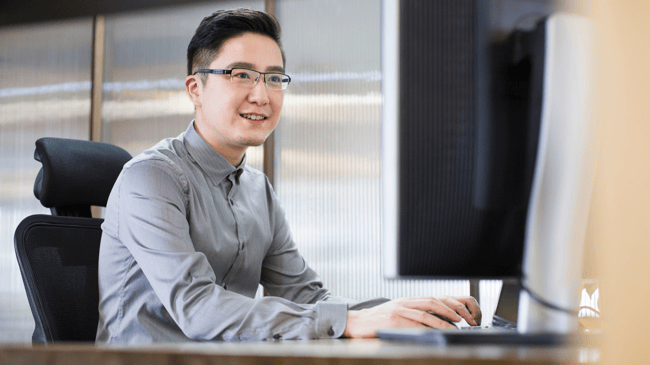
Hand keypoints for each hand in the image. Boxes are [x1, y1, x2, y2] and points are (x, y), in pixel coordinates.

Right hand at [342, 296, 480, 338]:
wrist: (357, 322)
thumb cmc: (377, 319)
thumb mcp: (396, 311)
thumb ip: (411, 312)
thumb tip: (432, 319)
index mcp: (406, 300)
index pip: (431, 299)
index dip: (446, 305)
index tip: (458, 313)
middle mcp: (404, 303)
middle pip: (431, 302)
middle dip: (448, 310)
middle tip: (460, 319)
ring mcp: (398, 312)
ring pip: (425, 314)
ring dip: (441, 321)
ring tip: (452, 327)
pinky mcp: (393, 322)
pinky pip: (413, 325)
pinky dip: (426, 329)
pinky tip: (434, 334)